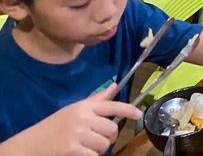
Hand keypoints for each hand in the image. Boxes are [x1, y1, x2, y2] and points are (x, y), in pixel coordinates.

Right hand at [5, 83, 142, 154]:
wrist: (30, 145)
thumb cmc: (54, 126)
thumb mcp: (74, 109)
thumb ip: (96, 101)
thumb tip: (114, 86)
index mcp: (84, 107)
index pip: (112, 106)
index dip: (128, 110)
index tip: (139, 114)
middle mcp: (83, 118)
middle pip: (111, 129)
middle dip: (108, 137)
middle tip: (97, 139)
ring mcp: (78, 134)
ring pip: (104, 144)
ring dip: (98, 149)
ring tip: (86, 147)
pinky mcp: (73, 149)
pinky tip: (81, 154)